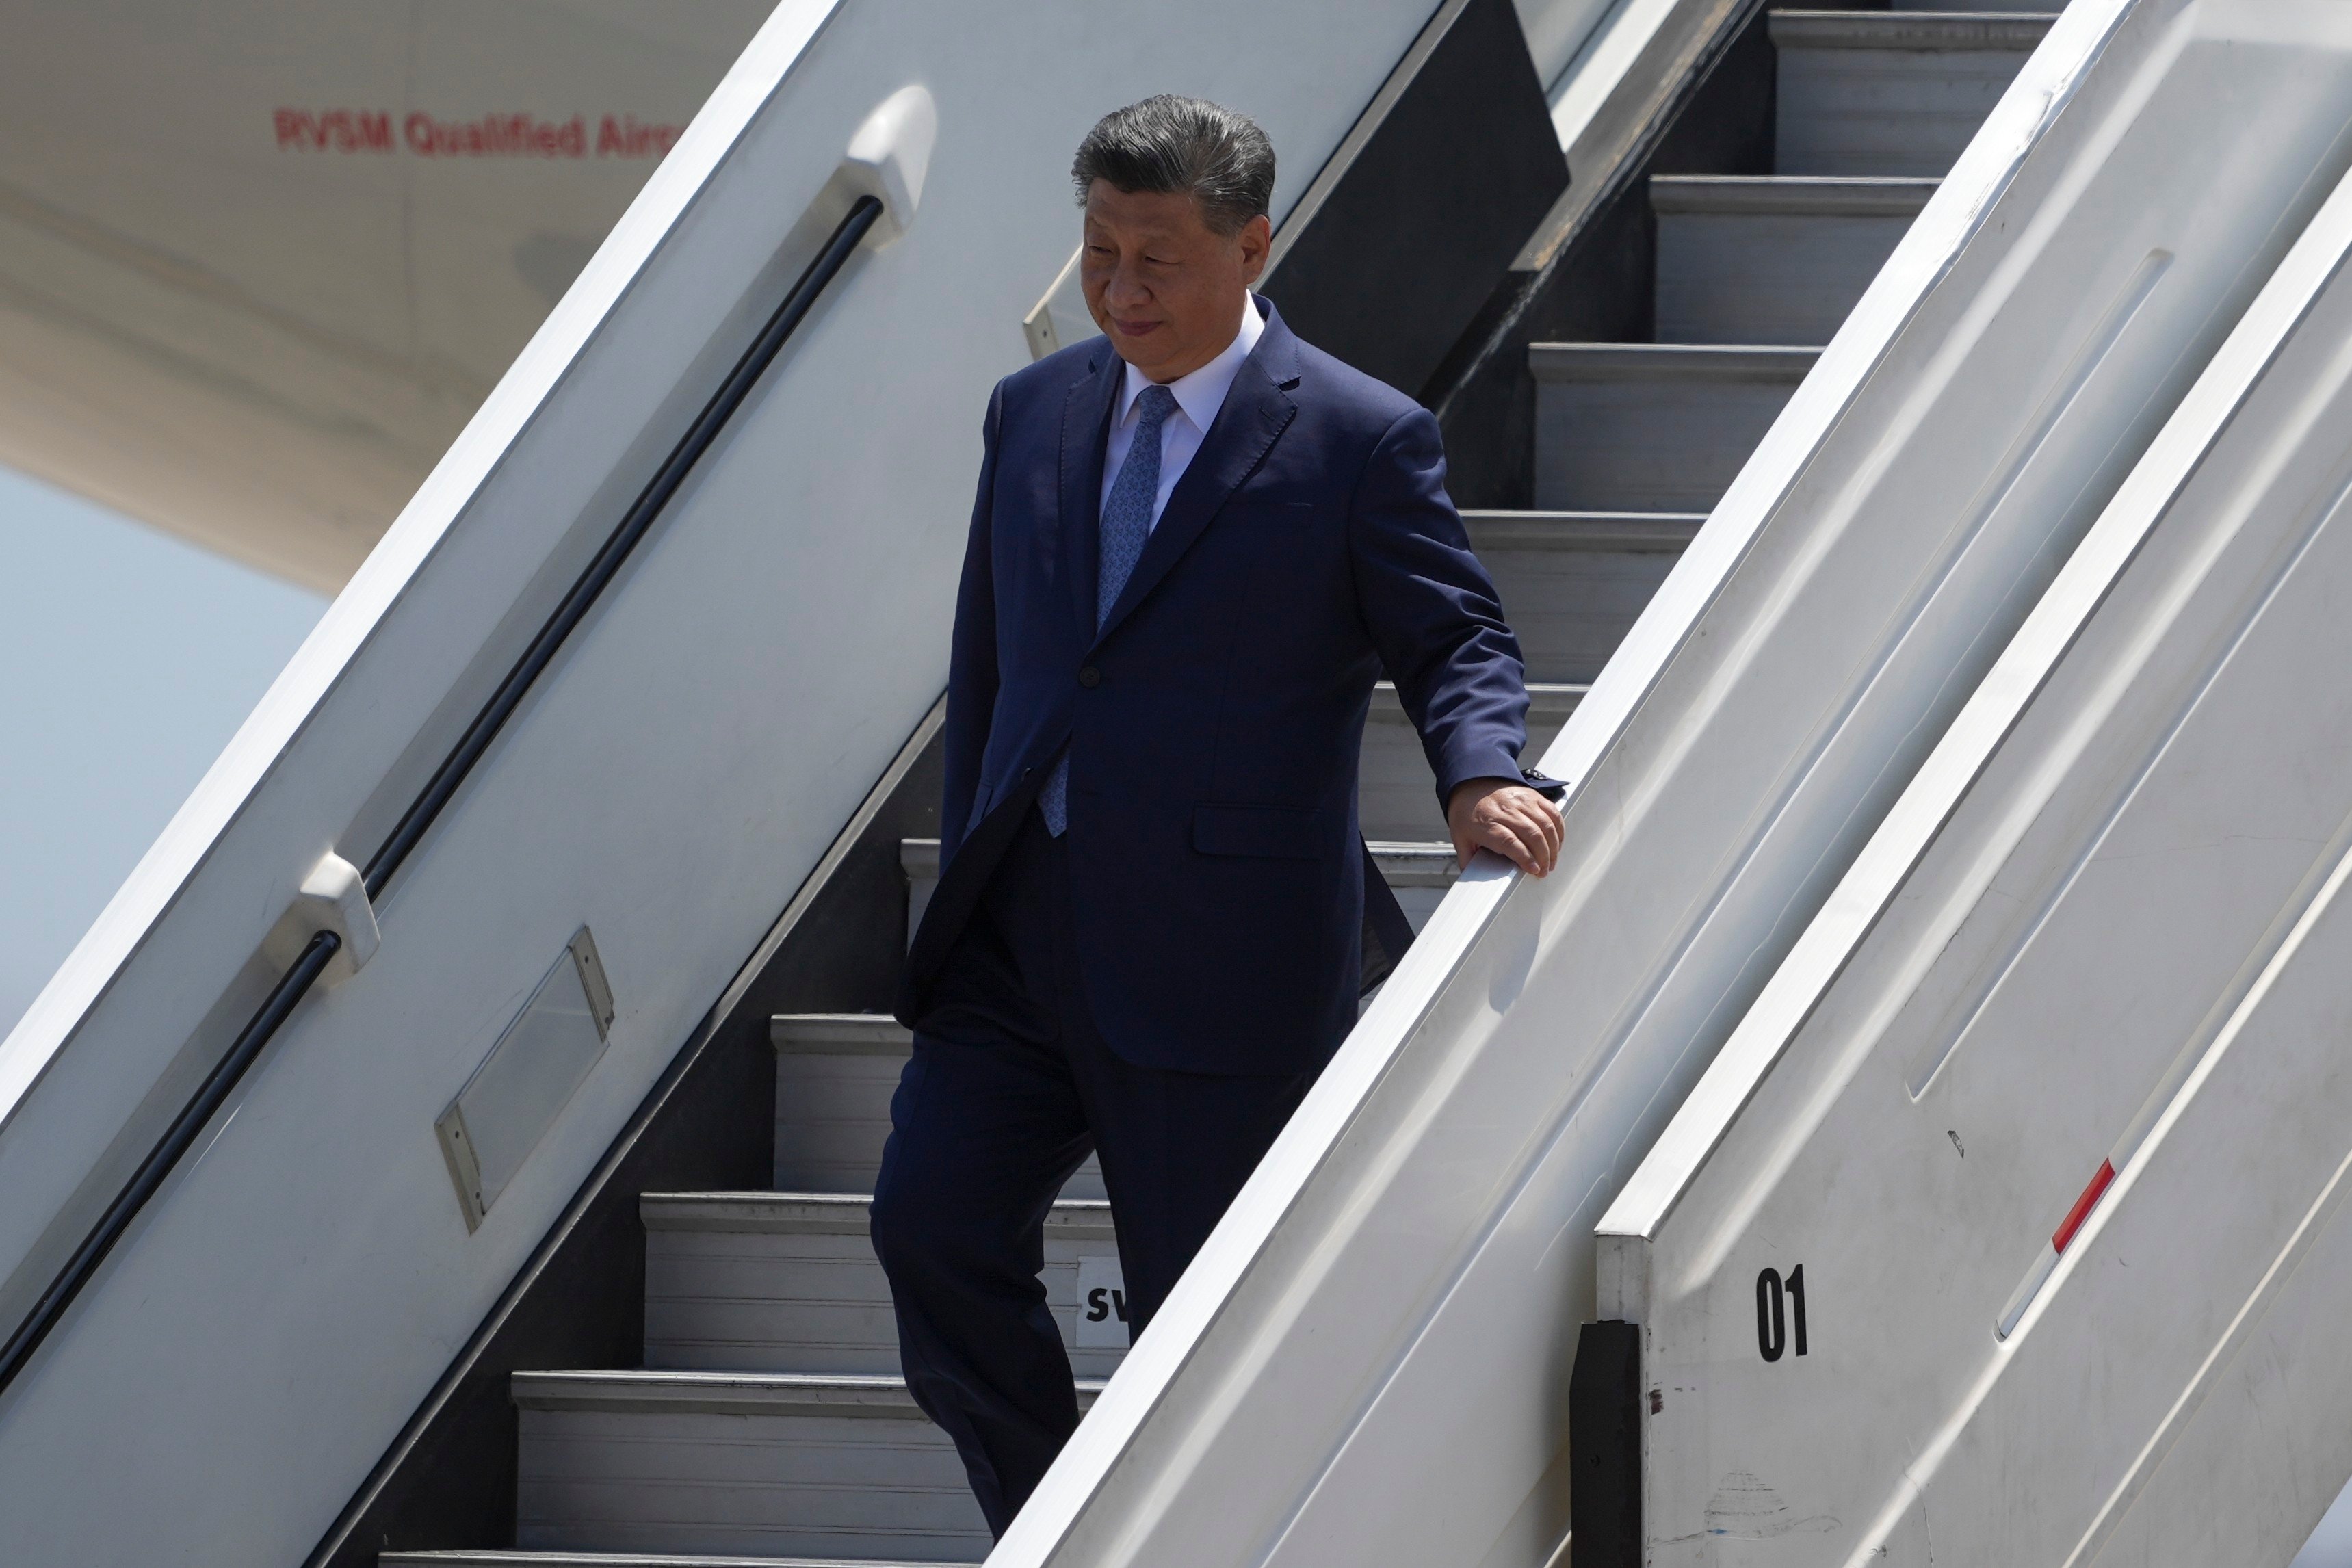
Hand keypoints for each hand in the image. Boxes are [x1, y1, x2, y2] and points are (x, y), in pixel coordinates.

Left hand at [1446, 778, 1563, 877]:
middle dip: (1543, 857)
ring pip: (1545, 824)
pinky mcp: (1532, 796)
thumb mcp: (1459, 837)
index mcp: (1487, 823)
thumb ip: (1467, 859)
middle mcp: (1506, 811)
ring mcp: (1521, 801)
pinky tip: (1557, 843)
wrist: (1471, 784)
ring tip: (1551, 861)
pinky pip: (1552, 811)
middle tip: (1544, 871)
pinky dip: (1559, 829)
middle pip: (1532, 834)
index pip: (1510, 842)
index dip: (1525, 857)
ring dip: (1553, 846)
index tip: (1533, 870)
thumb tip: (1472, 878)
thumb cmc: (1467, 813)